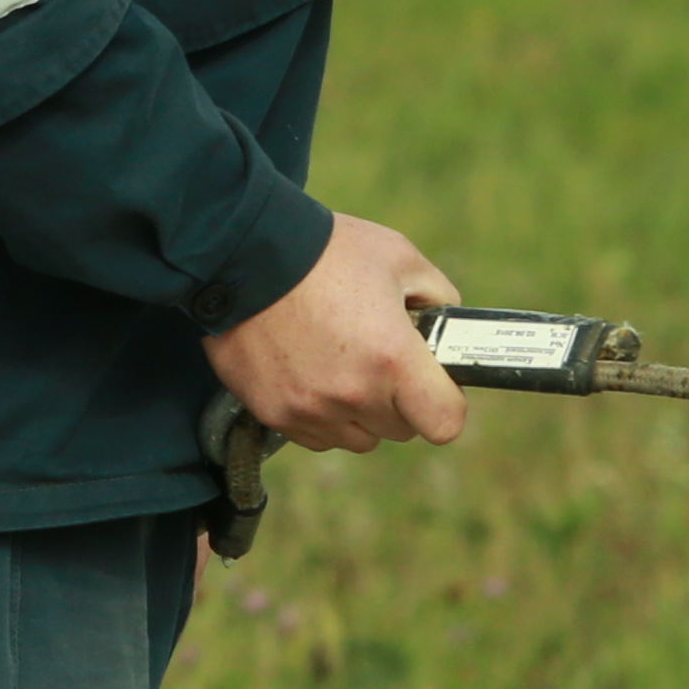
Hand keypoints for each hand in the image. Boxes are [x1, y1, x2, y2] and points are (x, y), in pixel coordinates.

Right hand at [202, 213, 465, 455]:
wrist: (243, 251)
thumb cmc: (325, 249)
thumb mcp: (398, 256)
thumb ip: (436, 296)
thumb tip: (445, 325)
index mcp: (392, 358)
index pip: (444, 423)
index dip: (445, 405)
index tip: (434, 386)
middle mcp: (353, 394)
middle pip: (400, 430)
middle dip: (399, 401)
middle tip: (381, 361)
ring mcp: (310, 409)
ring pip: (357, 439)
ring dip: (359, 414)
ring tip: (342, 367)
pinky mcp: (274, 414)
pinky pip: (315, 436)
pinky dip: (320, 414)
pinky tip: (309, 373)